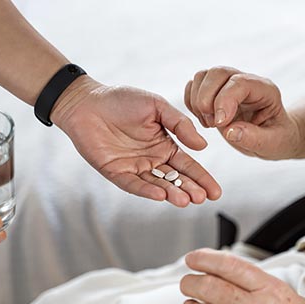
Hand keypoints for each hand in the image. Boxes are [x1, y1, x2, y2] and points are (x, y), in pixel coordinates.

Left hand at [51, 76, 221, 206]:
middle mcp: (152, 160)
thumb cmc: (122, 101)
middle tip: (202, 198)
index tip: (216, 192)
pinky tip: (161, 195)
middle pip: (176, 179)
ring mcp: (135, 167)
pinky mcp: (117, 172)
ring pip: (157, 184)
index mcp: (165, 145)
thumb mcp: (157, 106)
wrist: (88, 102)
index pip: (188, 165)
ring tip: (186, 200)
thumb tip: (203, 146)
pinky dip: (147, 190)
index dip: (202, 178)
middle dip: (190, 189)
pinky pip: (134, 184)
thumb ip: (180, 124)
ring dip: (172, 193)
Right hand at [185, 67, 301, 159]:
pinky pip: (193, 86)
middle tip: (213, 125)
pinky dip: (191, 103)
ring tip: (210, 124)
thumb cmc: (276, 138)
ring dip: (198, 102)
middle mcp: (244, 81)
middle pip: (217, 73)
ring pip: (202, 77)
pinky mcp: (214, 91)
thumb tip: (230, 131)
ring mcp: (227, 84)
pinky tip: (204, 119)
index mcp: (264, 90)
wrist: (272, 136)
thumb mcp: (272, 143)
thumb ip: (253, 137)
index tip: (219, 124)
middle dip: (207, 100)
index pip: (239, 83)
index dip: (224, 101)